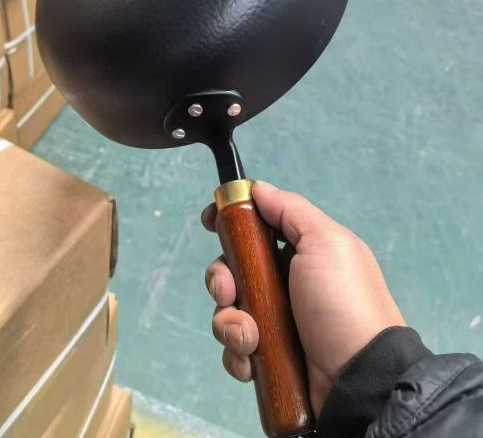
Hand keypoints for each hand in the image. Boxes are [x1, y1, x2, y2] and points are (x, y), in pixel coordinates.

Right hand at [202, 182, 404, 415]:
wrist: (359, 379)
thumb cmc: (343, 303)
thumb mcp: (326, 243)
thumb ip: (290, 211)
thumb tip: (259, 188)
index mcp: (301, 250)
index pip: (256, 227)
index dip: (229, 222)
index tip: (209, 221)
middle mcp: (285, 282)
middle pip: (232, 268)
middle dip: (222, 279)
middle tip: (229, 291)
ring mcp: (275, 320)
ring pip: (228, 309)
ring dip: (230, 322)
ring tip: (250, 337)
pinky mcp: (268, 355)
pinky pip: (235, 346)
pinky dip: (238, 352)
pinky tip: (253, 359)